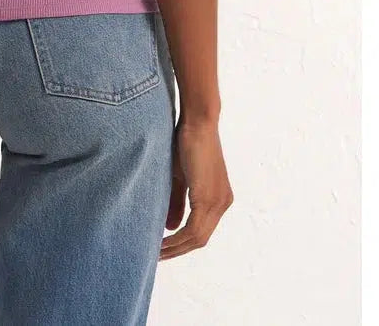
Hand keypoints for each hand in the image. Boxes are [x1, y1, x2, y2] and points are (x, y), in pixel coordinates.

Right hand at [160, 115, 232, 260]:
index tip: (163, 248)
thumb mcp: (180, 177)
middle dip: (177, 250)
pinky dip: (178, 238)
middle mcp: (223, 203)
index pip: (201, 231)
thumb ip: (177, 202)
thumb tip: (171, 228)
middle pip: (200, 239)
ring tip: (156, 252)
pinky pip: (194, 229)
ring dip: (176, 248)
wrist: (198, 121)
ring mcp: (219, 202)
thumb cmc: (186, 142)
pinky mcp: (209, 198)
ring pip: (198, 237)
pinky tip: (163, 241)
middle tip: (156, 256)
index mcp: (218, 199)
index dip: (182, 243)